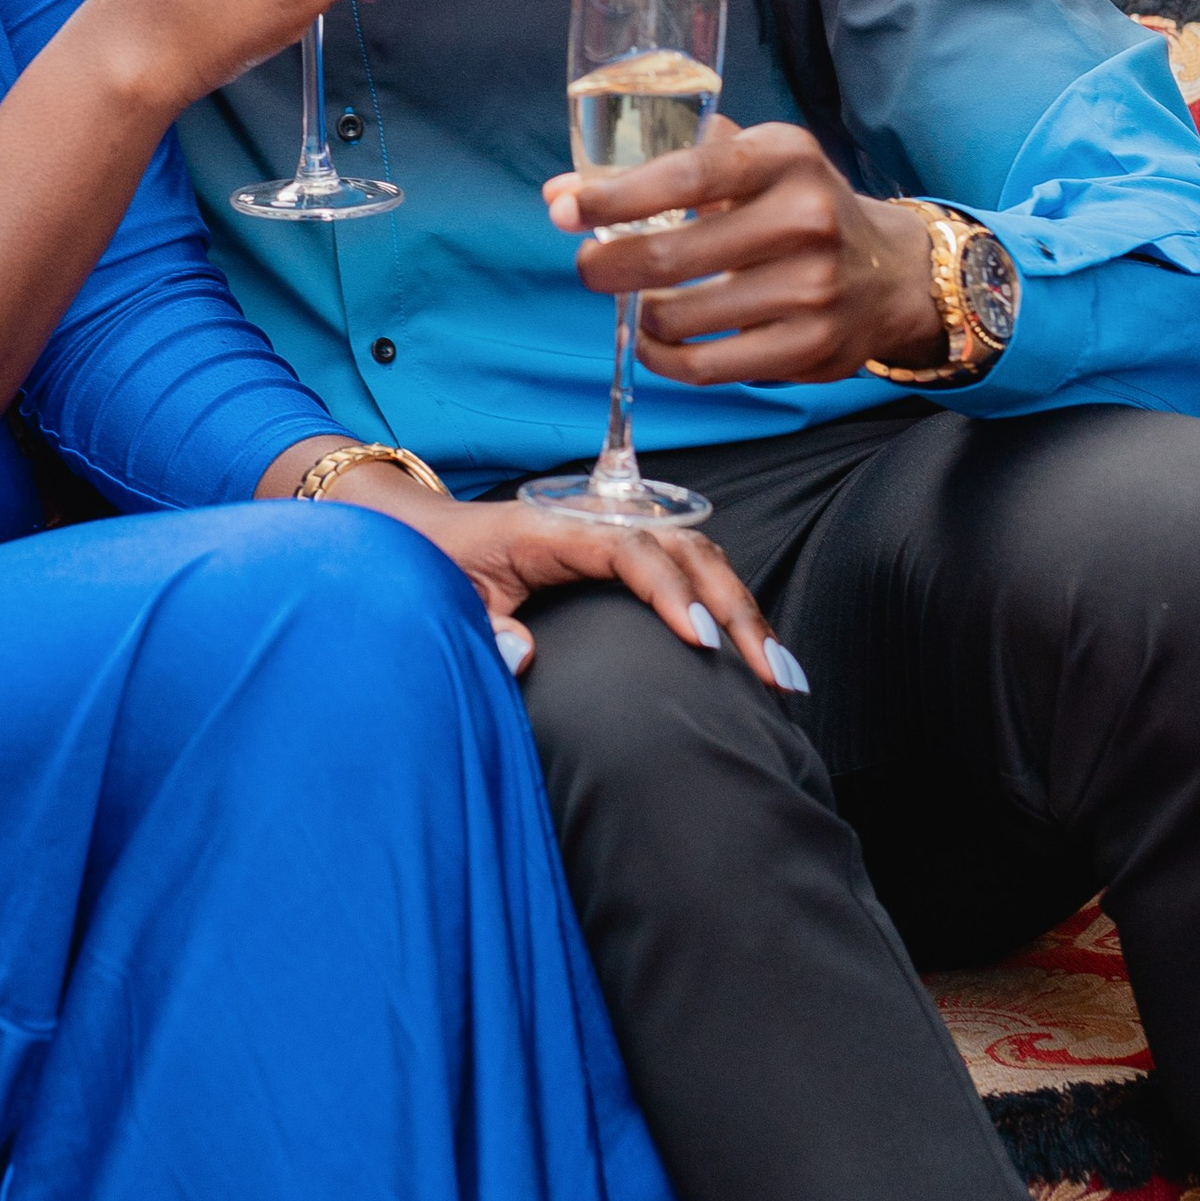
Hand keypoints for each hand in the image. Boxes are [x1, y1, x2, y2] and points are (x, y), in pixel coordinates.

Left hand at [274, 448, 794, 686]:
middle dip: (735, 607)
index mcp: (548, 530)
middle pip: (683, 550)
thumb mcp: (440, 597)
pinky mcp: (620, 561)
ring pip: (697, 559)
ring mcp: (611, 539)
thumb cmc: (428, 565)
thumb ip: (478, 625)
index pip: (628, 548)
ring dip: (744, 610)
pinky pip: (686, 574)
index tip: (701, 641)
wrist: (416, 537)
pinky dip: (726, 608)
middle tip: (773, 673)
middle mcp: (591, 526)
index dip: (669, 590)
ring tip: (784, 674)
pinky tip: (756, 655)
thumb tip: (522, 653)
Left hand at [546, 117, 946, 390]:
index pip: (685, 175)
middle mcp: (806, 219)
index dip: (615, 197)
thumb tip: (561, 193)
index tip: (565, 209)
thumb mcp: (750, 163)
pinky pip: (705, 367)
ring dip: (641, 314)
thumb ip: (660, 169)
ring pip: (680, 318)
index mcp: (784, 157)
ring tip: (641, 301)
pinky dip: (662, 357)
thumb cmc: (795, 208)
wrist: (889, 273)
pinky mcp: (811, 349)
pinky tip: (655, 340)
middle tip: (590, 266)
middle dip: (608, 264)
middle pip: (672, 255)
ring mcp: (813, 289)